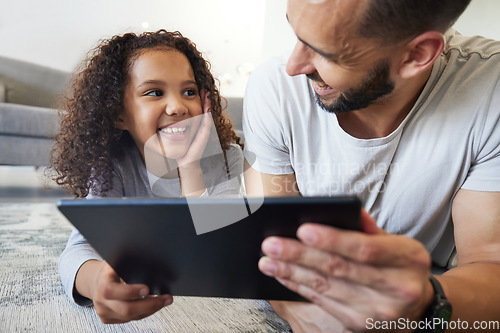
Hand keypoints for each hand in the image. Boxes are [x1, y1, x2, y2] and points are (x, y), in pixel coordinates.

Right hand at [87, 261, 172, 323]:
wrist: (95, 282)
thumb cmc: (109, 270)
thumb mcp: (115, 261)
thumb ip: (127, 261)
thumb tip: (149, 255)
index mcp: (102, 284)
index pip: (113, 291)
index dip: (130, 292)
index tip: (147, 288)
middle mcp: (101, 301)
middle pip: (126, 310)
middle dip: (150, 305)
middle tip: (166, 298)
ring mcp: (104, 312)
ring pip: (131, 317)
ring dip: (151, 309)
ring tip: (164, 300)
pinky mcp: (109, 319)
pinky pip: (130, 320)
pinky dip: (143, 312)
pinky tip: (152, 305)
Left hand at [177, 89, 211, 167]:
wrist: (184, 162)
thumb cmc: (179, 149)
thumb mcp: (173, 134)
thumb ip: (170, 126)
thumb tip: (161, 116)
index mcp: (193, 125)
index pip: (196, 109)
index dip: (197, 99)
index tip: (196, 89)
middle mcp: (199, 127)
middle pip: (203, 110)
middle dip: (204, 99)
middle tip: (204, 88)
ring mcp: (202, 132)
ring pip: (206, 115)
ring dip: (207, 104)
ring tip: (207, 94)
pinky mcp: (202, 137)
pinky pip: (205, 125)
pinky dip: (207, 116)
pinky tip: (206, 108)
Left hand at [259, 210, 432, 331]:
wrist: (419, 307)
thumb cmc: (402, 266)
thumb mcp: (398, 243)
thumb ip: (372, 229)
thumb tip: (349, 211)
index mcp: (408, 259)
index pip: (365, 249)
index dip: (333, 239)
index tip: (303, 229)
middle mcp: (396, 288)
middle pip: (339, 269)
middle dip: (301, 255)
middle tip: (272, 244)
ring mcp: (378, 311)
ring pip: (326, 287)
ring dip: (292, 272)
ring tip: (268, 260)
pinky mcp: (360, 324)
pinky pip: (323, 302)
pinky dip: (300, 286)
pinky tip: (283, 275)